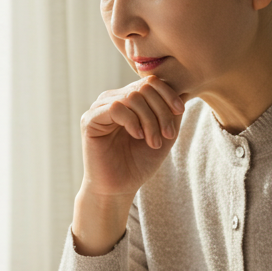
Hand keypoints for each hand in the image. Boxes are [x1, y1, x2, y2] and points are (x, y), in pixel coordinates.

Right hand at [74, 76, 184, 254]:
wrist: (119, 188)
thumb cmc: (140, 163)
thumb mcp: (164, 134)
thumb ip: (171, 112)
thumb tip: (182, 88)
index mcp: (129, 100)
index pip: (150, 82)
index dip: (168, 93)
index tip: (180, 111)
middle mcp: (113, 99)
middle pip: (143, 88)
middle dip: (161, 111)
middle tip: (168, 135)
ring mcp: (100, 108)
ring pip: (132, 97)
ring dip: (149, 120)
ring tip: (153, 142)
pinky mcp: (90, 120)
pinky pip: (115, 107)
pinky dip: (132, 121)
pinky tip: (138, 136)